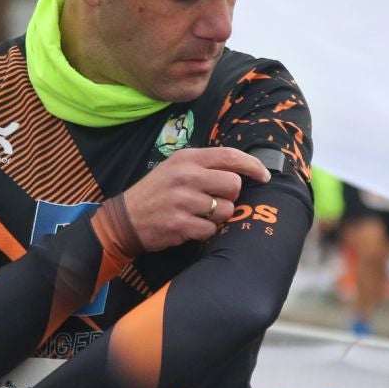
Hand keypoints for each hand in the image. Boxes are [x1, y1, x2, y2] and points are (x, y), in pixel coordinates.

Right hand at [116, 147, 269, 251]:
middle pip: (234, 184)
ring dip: (218, 216)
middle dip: (230, 196)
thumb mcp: (175, 168)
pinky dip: (205, 231)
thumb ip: (204, 166)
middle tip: (214, 201)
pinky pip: (211, 229)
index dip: (252, 165)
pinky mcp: (180, 224)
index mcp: (186, 159)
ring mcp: (182, 200)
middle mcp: (185, 176)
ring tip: (198, 214)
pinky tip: (190, 226)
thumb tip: (242, 171)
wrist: (124, 219)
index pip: (229, 156)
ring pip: (225, 209)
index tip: (264, 176)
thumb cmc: (156, 193)